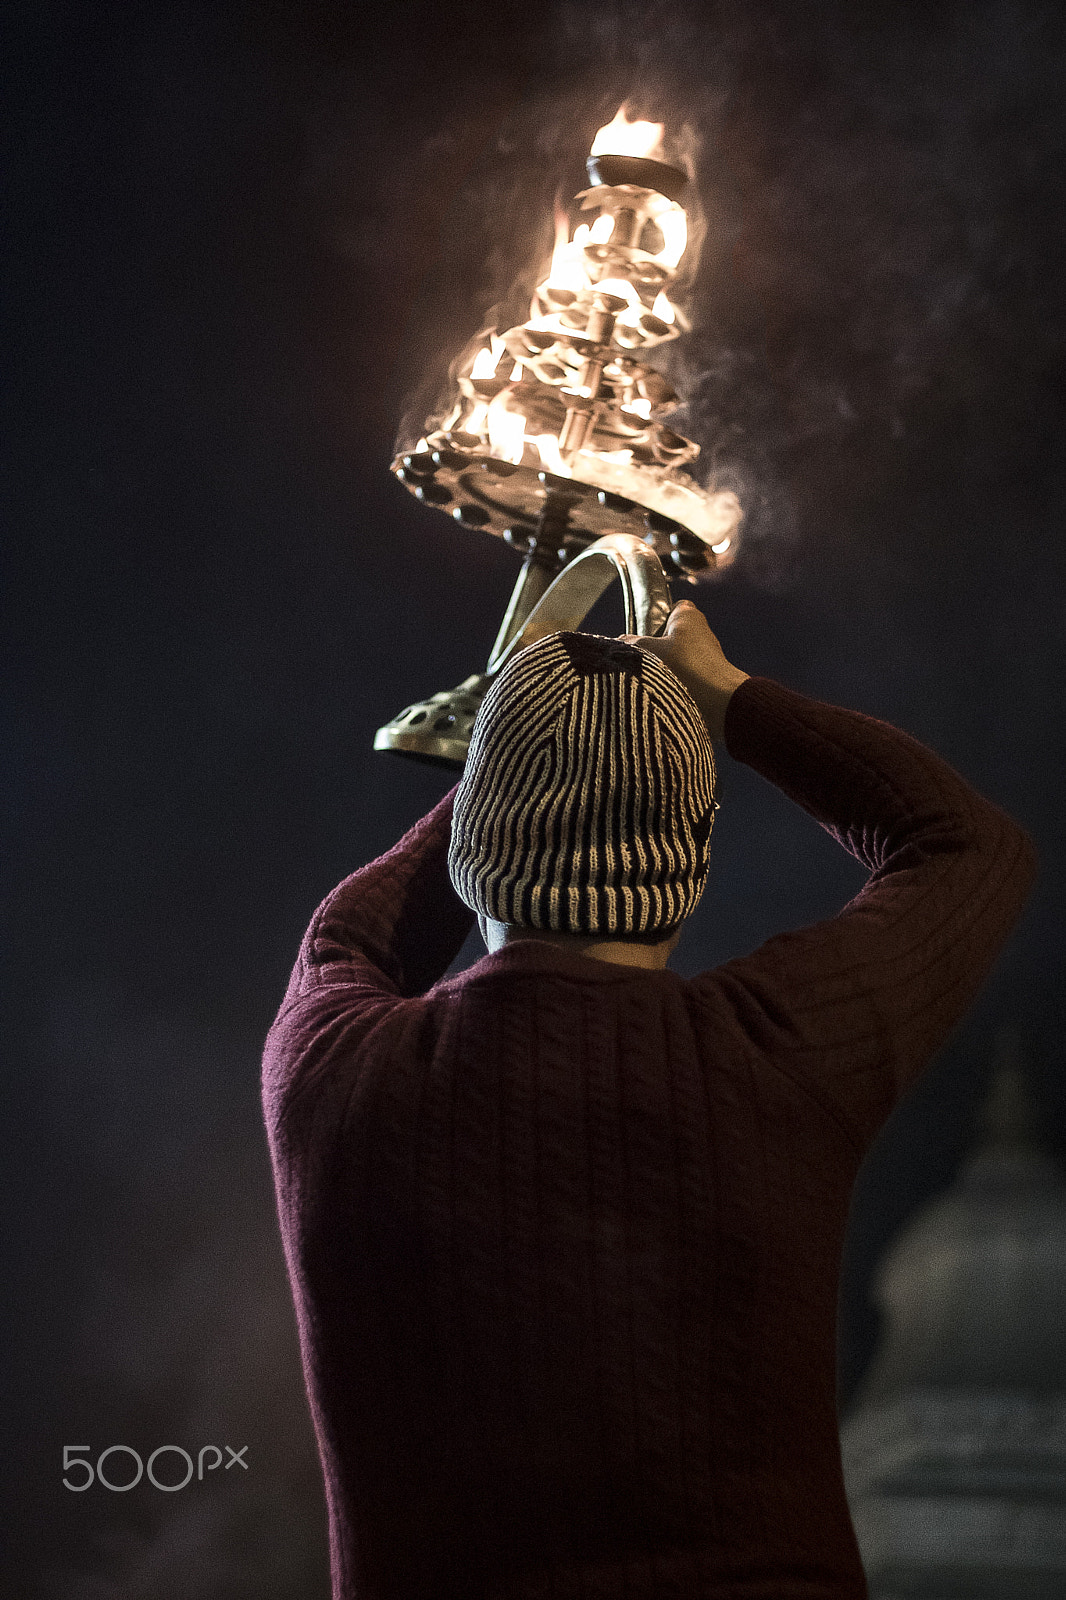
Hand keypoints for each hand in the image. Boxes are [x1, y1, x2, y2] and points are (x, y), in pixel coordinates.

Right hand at [620, 600, 748, 741]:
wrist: (720, 701)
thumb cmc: (686, 667)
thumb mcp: (649, 651)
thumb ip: (632, 644)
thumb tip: (619, 642)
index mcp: (688, 615)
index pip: (667, 608)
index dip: (653, 619)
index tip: (641, 634)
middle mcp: (700, 631)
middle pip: (668, 635)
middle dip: (653, 649)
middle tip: (642, 660)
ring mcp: (706, 655)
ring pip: (675, 658)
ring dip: (664, 669)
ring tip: (654, 679)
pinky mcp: (709, 676)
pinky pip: (685, 675)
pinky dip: (676, 683)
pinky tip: (666, 693)